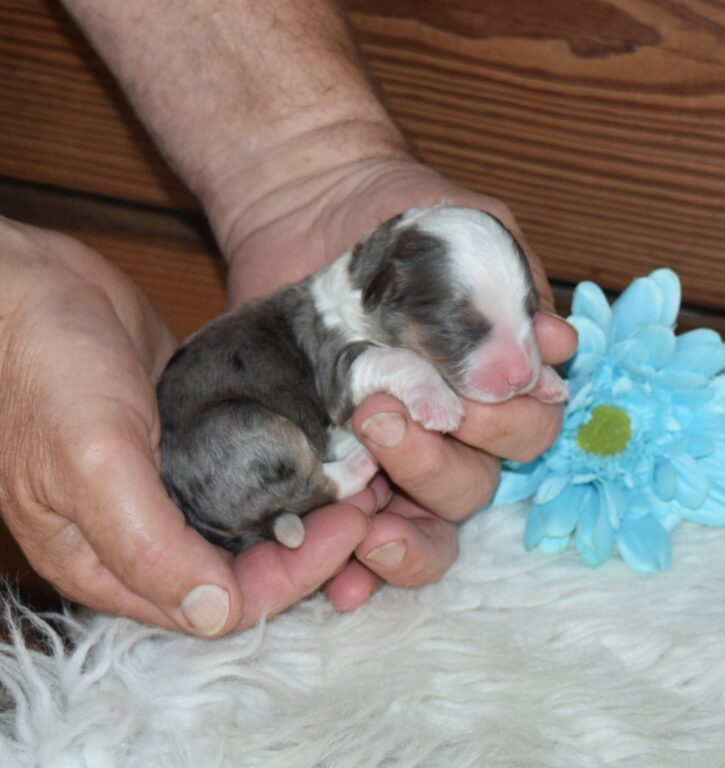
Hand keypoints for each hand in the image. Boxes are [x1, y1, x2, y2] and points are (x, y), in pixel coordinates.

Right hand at [0, 218, 387, 633]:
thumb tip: (215, 615)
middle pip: (244, 567)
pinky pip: (248, 469)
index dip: (290, 578)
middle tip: (365, 506)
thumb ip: (148, 545)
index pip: (220, 603)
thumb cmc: (42, 369)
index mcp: (110, 561)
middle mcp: (144, 532)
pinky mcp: (190, 438)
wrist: (30, 286)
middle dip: (310, 546)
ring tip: (360, 478)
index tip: (349, 531)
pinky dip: (287, 466)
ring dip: (306, 508)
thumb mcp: (89, 461)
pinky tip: (326, 446)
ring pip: (251, 520)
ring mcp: (171, 483)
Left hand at [218, 154, 577, 610]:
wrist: (310, 204)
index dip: (505, 428)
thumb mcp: (471, 234)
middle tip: (381, 417)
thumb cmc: (403, 218)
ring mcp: (388, 455)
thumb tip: (560, 353)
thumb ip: (513, 291)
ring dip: (405, 540)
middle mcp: (450, 430)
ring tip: (364, 525)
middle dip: (437, 466)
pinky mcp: (329, 464)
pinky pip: (352, 534)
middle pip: (475, 488)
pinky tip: (344, 583)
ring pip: (425, 528)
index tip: (465, 396)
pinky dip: (354, 569)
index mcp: (494, 384)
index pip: (529, 433)